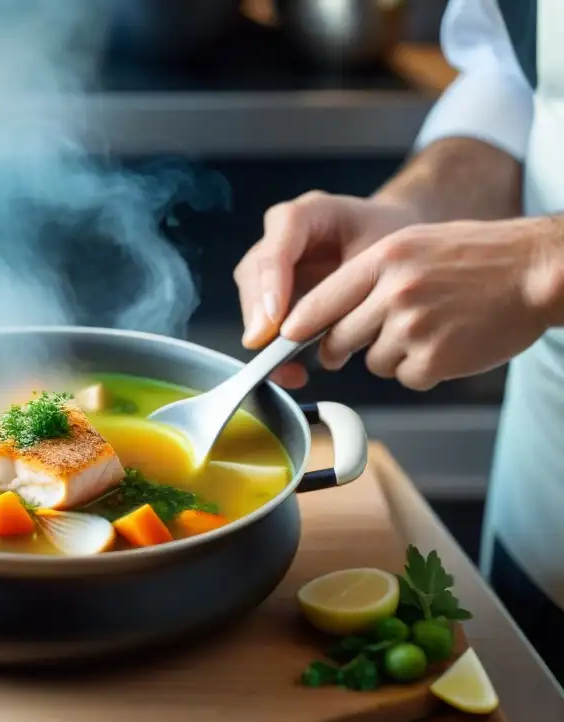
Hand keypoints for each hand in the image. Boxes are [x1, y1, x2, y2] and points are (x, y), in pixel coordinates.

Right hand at [234, 191, 419, 387]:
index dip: (271, 285)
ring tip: (288, 371)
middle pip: (255, 274)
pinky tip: (292, 372)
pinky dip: (275, 347)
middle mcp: (279, 236)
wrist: (395, 240)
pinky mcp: (275, 290)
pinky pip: (263, 316)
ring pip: (252, 299)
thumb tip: (321, 327)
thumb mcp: (380, 253)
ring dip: (264, 337)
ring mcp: (273, 263)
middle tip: (271, 353)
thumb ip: (350, 285)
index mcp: (304, 214)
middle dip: (260, 316)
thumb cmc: (391, 239)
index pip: (276, 247)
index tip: (274, 323)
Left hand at [280, 217, 559, 390]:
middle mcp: (394, 292)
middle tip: (369, 339)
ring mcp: (414, 327)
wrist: (536, 270)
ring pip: (373, 361)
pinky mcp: (435, 359)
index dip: (298, 325)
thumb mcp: (413, 246)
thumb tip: (322, 315)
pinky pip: (406, 377)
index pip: (322, 300)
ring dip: (393, 355)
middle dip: (343, 346)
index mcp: (385, 259)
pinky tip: (448, 345)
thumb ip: (367, 278)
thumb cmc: (477, 258)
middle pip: (339, 339)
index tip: (282, 338)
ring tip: (431, 328)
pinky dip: (422, 370)